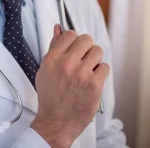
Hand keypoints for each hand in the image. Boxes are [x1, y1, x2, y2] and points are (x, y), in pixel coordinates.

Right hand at [31, 25, 109, 147]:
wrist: (56, 121)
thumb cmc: (50, 95)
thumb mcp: (45, 69)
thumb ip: (53, 47)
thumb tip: (59, 27)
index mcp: (51, 59)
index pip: (70, 34)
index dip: (74, 40)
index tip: (75, 49)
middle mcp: (66, 64)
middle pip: (86, 39)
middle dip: (86, 47)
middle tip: (82, 59)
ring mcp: (81, 74)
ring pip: (97, 51)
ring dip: (94, 59)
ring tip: (88, 69)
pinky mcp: (94, 85)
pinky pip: (105, 67)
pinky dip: (100, 72)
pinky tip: (92, 80)